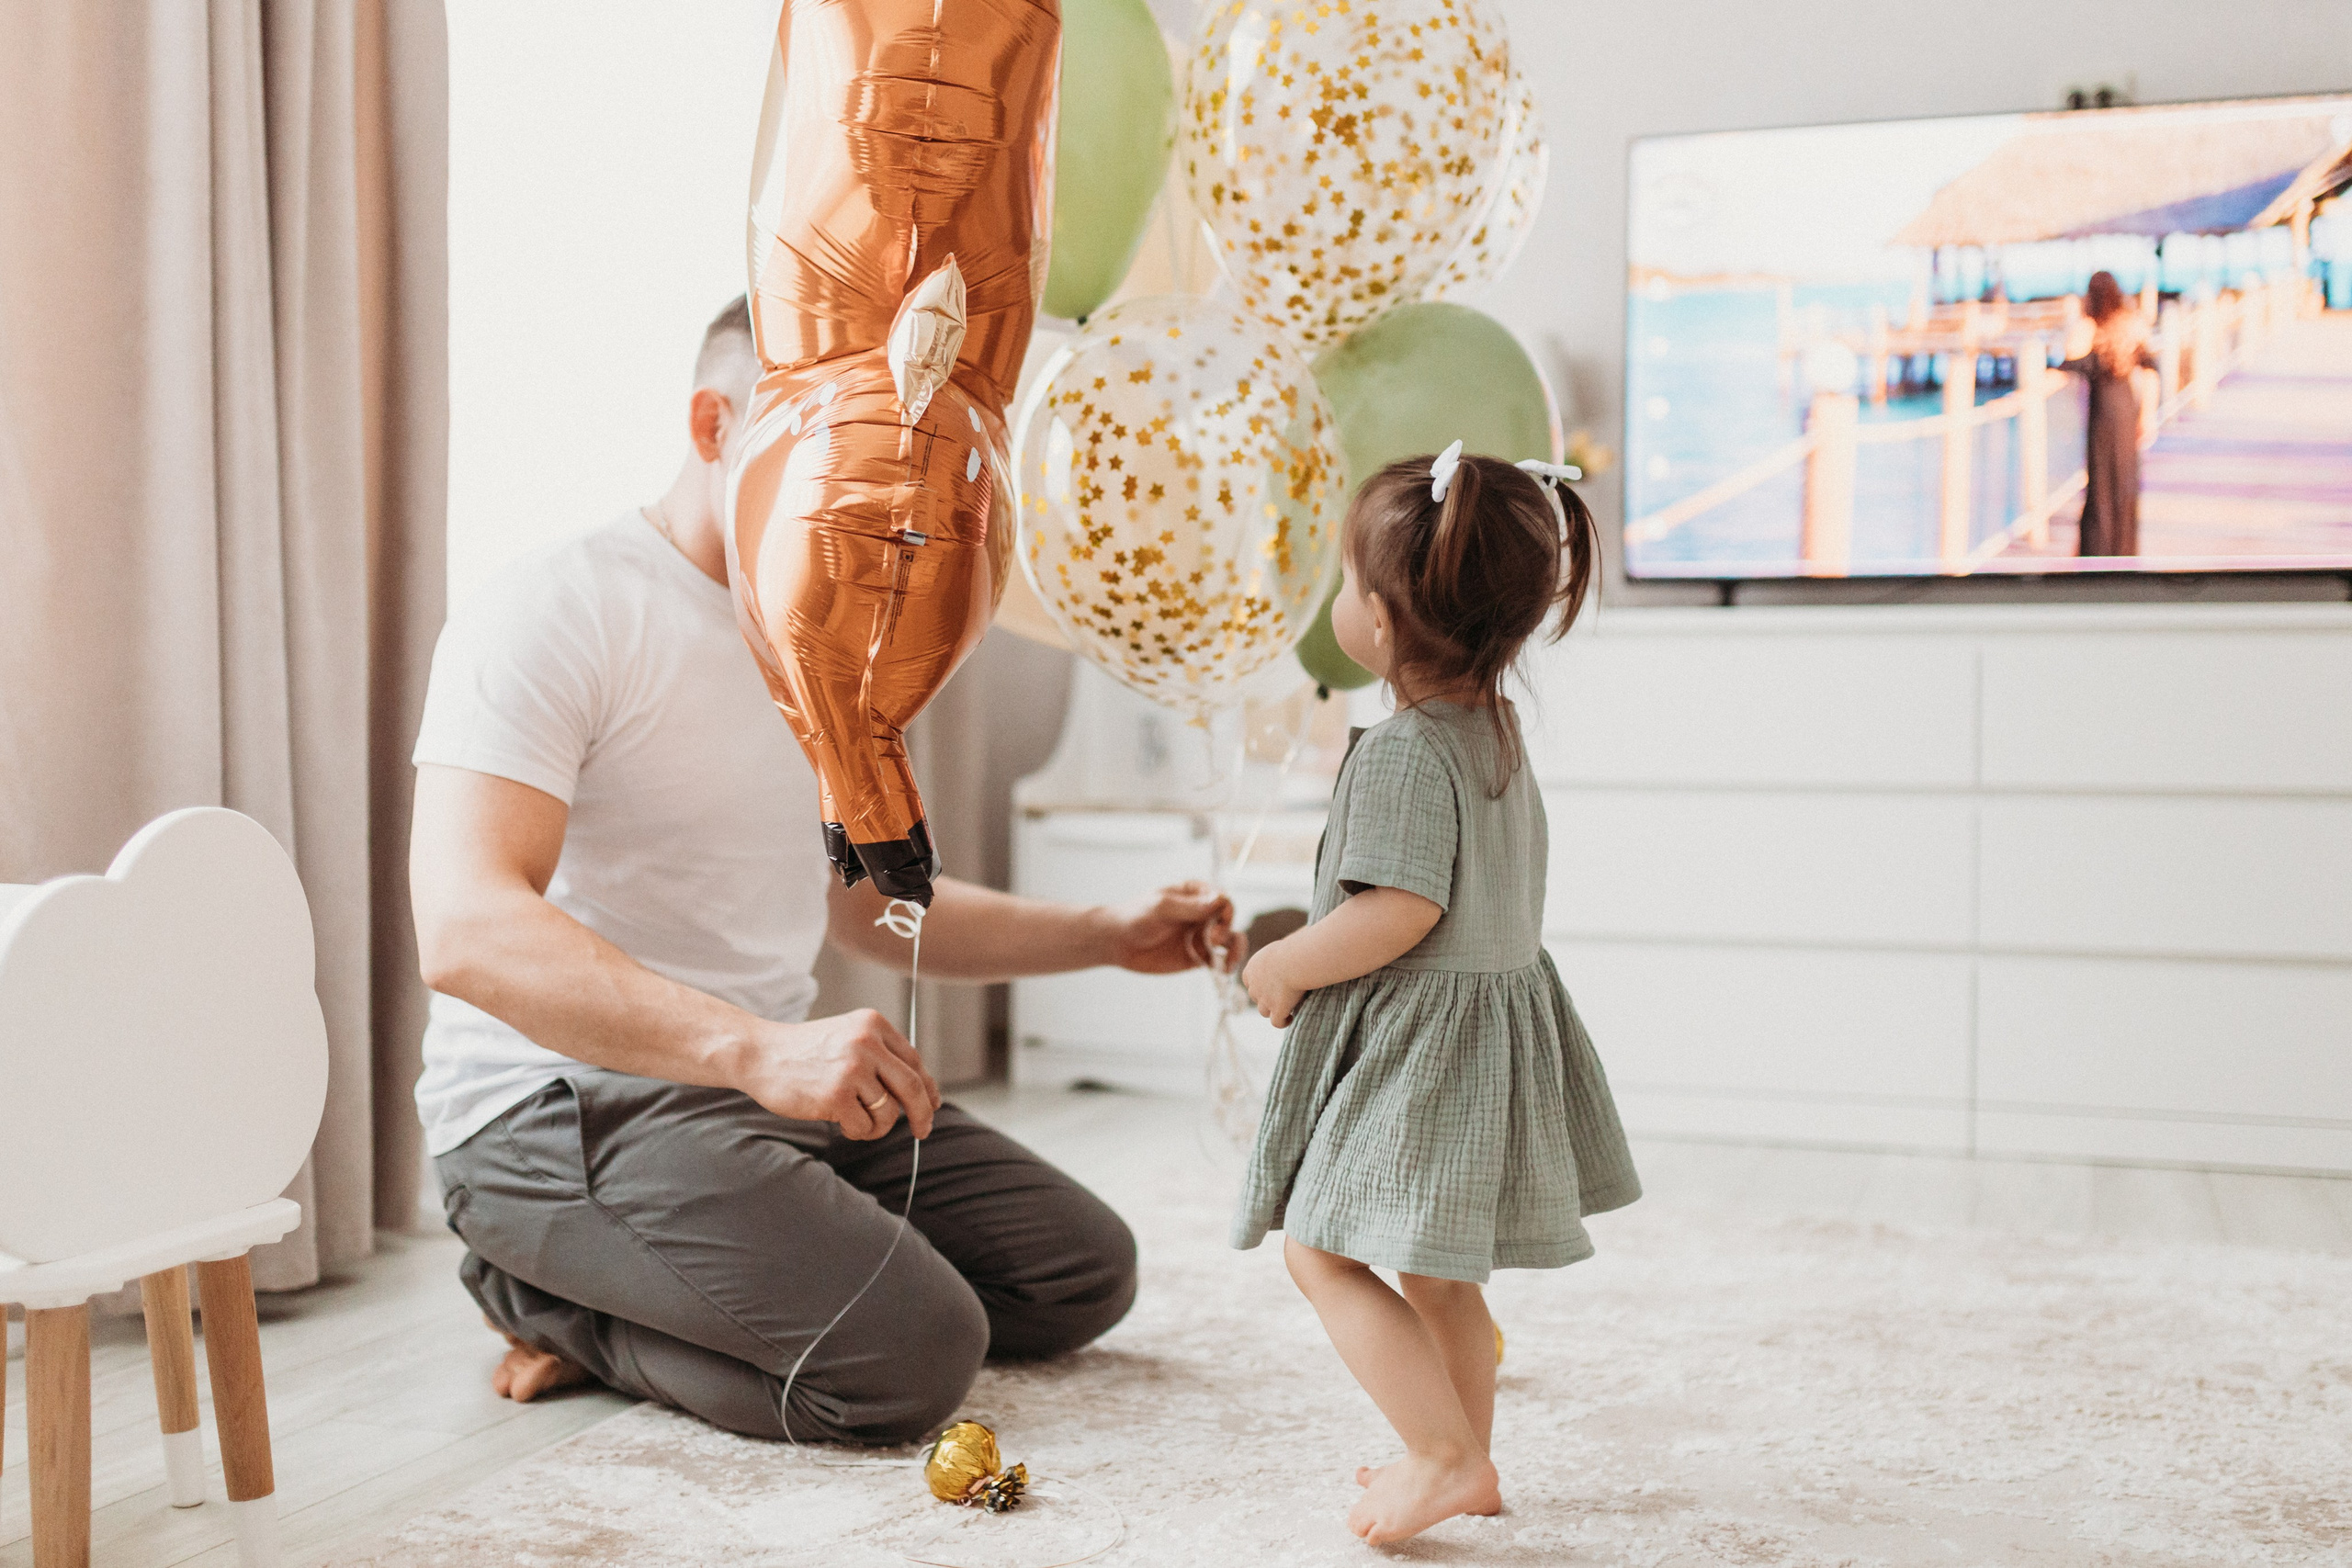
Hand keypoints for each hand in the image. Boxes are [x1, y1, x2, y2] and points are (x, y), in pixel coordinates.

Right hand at [730, 1008, 939, 1139]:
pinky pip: (865, 1126)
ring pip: (889, 1113)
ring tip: (855, 1120)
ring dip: (876, 1126)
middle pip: (913, 1087)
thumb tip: (922, 1093)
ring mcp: (852, 1069)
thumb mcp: (847, 1038)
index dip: (928, 1088)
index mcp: (873, 1024)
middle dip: (922, 1114)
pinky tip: (839, 1121)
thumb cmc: (804, 1052)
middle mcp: (867, 1042)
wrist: (759, 1055)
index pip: (914, 1062)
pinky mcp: (836, 1095)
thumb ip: (880, 1056)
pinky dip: (857, 1132)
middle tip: (923, 1131)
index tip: (932, 1105)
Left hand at [1104, 880, 1243, 975]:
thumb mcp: (1161, 907)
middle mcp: (1203, 913)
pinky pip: (1220, 960)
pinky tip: (1224, 971)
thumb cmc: (1135, 916)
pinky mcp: (1198, 957)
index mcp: (1195, 893)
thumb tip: (1220, 901)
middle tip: (1212, 941)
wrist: (1117, 942)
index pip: (1222, 899)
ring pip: (1230, 940)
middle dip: (1226, 931)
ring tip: (1229, 962)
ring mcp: (1202, 935)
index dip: (1225, 912)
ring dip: (1235, 950)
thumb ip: (1189, 906)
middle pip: (1229, 921)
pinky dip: (1226, 965)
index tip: (1216, 924)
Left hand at [1242, 941, 1305, 1027]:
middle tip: (1281, 996)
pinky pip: (1277, 1022)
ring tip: (1286, 1009)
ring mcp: (1265, 1000)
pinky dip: (1283, 1022)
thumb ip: (1277, 957)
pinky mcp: (1277, 1010)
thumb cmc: (1293, 949)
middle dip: (1266, 997)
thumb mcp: (1279, 949)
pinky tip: (1291, 1018)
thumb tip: (1287, 953)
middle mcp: (1254, 986)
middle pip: (1256, 997)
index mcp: (1252, 968)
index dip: (1258, 984)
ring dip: (1273, 1010)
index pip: (1249, 981)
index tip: (1270, 984)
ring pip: (1264, 1011)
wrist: (1295, 961)